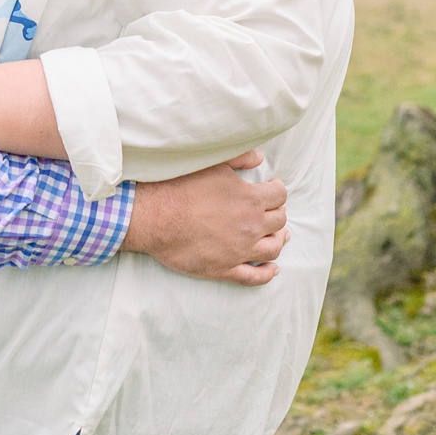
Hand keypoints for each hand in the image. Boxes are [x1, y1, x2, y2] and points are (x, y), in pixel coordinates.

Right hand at [122, 152, 290, 285]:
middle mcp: (250, 226)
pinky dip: (266, 274)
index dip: (277, 190)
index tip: (272, 189)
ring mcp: (239, 251)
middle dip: (278, 214)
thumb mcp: (213, 164)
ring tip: (278, 237)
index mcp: (250, 199)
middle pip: (279, 221)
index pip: (280, 195)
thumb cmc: (180, 187)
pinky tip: (272, 270)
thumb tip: (260, 157)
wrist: (155, 218)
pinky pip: (253, 277)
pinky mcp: (224, 269)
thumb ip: (240, 159)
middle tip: (273, 211)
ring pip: (272, 249)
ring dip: (278, 241)